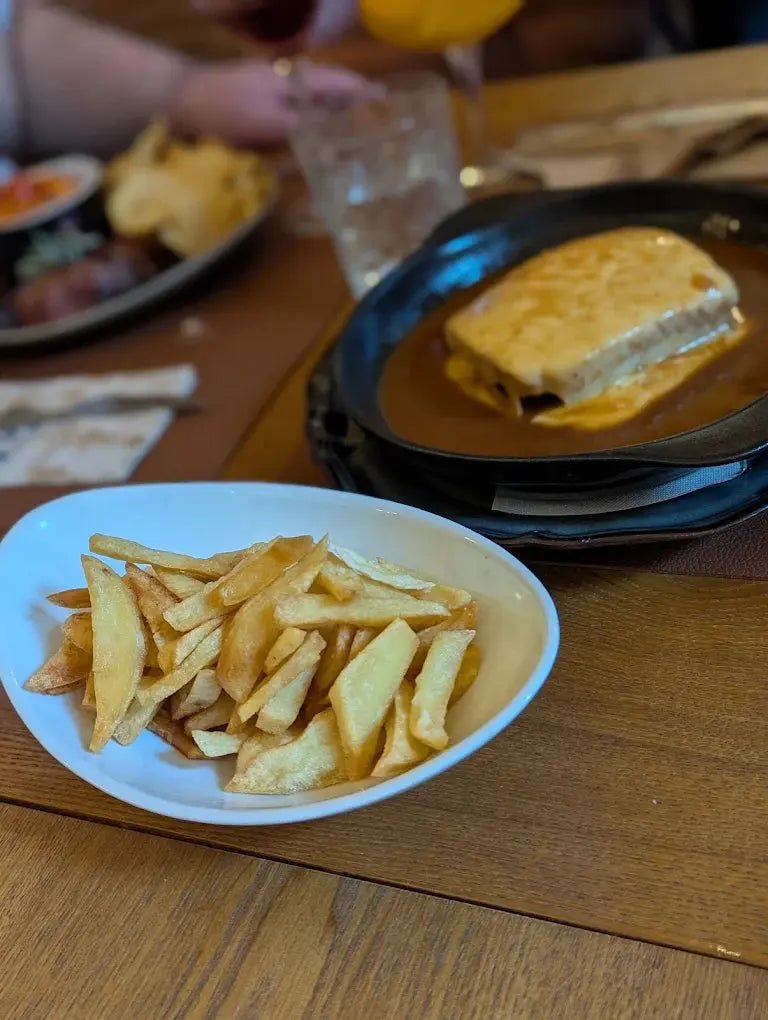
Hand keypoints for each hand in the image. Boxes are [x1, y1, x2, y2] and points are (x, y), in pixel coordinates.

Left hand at [168, 59, 376, 145]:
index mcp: (300, 78)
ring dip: (338, 123)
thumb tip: (345, 131)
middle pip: (336, 95)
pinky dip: (314, 131)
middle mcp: (293, 81)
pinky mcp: (263, 109)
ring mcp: (277, 93)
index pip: (346, 83)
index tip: (396, 112)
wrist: (178, 103)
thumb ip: (309, 125)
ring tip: (360, 145)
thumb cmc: (225, 110)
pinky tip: (319, 148)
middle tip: (385, 137)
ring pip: (318, 107)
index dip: (370, 96)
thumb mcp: (271, 121)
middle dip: (359, 111)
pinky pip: (299, 119)